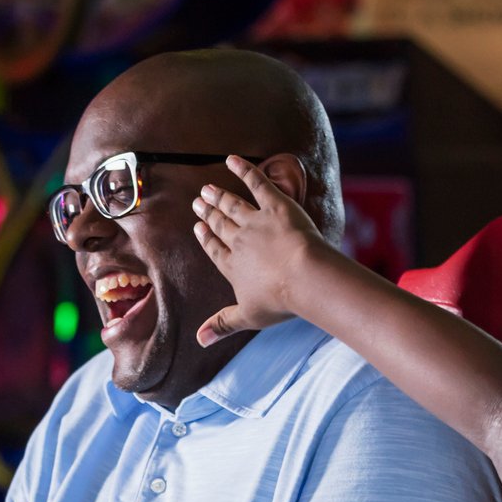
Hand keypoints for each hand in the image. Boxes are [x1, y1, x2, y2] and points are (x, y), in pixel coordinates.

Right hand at [192, 155, 329, 345]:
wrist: (304, 277)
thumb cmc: (280, 300)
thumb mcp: (249, 316)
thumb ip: (223, 325)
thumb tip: (198, 341)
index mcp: (232, 266)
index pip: (215, 250)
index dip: (206, 238)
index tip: (198, 228)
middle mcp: (239, 241)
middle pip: (220, 225)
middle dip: (208, 213)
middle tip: (198, 201)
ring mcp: (256, 221)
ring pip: (232, 205)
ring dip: (219, 196)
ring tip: (207, 188)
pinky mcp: (275, 205)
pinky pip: (256, 183)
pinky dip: (244, 170)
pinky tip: (232, 160)